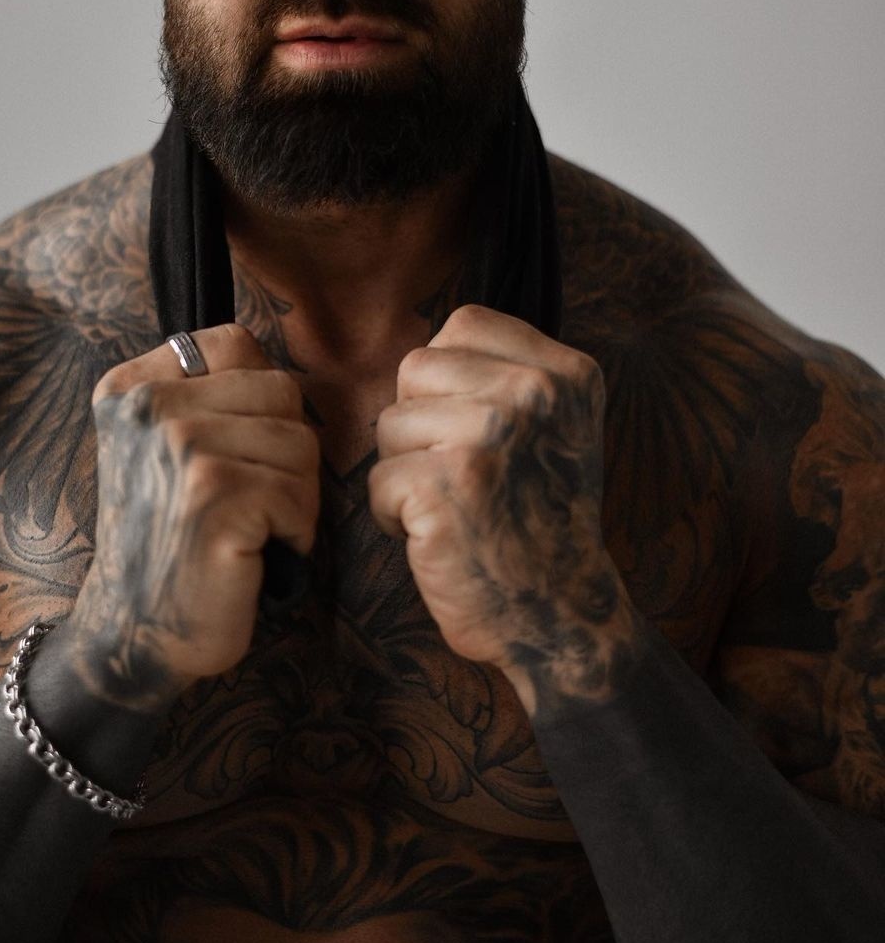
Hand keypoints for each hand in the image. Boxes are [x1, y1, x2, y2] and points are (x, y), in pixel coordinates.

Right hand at [68, 325, 319, 711]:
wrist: (131, 635)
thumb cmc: (168, 541)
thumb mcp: (161, 449)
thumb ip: (203, 394)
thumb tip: (279, 366)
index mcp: (129, 386)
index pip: (237, 344)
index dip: (260, 403)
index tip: (229, 456)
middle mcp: (146, 405)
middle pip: (281, 391)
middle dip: (285, 453)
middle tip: (246, 503)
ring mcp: (178, 445)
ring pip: (301, 442)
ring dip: (293, 497)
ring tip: (247, 530)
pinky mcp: (213, 494)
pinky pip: (301, 494)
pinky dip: (294, 534)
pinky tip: (253, 556)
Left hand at [368, 305, 637, 715]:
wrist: (562, 616)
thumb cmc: (541, 520)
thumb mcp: (556, 428)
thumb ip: (506, 374)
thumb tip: (424, 345)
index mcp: (565, 372)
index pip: (464, 326)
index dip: (446, 381)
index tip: (475, 433)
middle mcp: (534, 393)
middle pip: (416, 369)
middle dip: (418, 424)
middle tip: (461, 476)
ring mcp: (489, 437)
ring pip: (390, 423)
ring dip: (404, 471)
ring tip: (453, 506)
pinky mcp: (446, 486)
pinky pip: (378, 480)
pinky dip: (393, 517)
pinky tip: (438, 538)